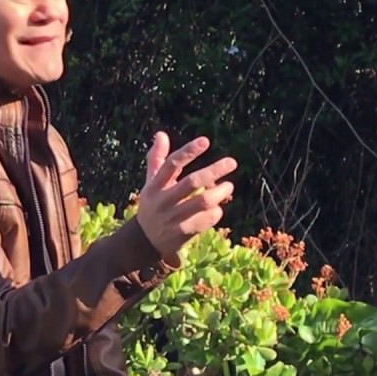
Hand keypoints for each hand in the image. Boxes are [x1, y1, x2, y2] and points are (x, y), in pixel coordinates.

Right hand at [136, 132, 236, 260]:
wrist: (144, 240)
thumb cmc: (153, 205)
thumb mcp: (151, 183)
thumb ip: (157, 159)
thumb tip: (161, 134)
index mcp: (154, 186)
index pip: (171, 165)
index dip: (188, 152)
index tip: (205, 141)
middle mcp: (163, 200)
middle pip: (191, 183)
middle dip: (213, 171)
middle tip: (231, 162)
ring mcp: (173, 217)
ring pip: (202, 202)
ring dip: (219, 192)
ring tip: (229, 186)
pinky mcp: (183, 232)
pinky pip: (206, 219)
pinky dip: (215, 212)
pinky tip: (217, 208)